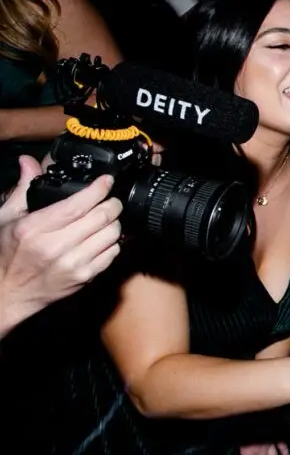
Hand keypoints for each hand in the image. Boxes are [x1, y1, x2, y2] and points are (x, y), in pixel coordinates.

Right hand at [0, 157, 121, 335]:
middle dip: (111, 204)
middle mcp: (55, 247)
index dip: (98, 189)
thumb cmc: (6, 255)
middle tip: (110, 199)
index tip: (106, 181)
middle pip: (101, 217)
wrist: (8, 293)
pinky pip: (112, 253)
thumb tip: (29, 162)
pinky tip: (102, 238)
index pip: (78, 204)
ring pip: (111, 235)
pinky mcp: (84, 277)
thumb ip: (22, 189)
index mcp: (34, 229)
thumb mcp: (6, 219)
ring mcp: (72, 264)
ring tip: (106, 218)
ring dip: (113, 222)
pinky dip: (113, 242)